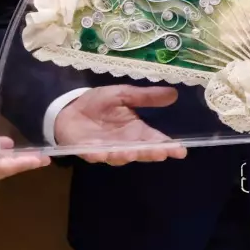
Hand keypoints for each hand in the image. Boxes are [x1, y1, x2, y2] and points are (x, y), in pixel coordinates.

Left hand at [56, 86, 189, 164]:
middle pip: (141, 151)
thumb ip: (145, 97)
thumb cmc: (97, 103)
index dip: (167, 146)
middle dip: (151, 153)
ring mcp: (107, 149)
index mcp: (135, 130)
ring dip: (126, 154)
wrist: (68, 108)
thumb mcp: (122, 94)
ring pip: (120, 155)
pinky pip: (94, 154)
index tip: (181, 150)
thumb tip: (174, 94)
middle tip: (162, 153)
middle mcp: (125, 143)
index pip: (155, 140)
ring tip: (133, 151)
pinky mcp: (87, 151)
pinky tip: (102, 154)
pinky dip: (99, 155)